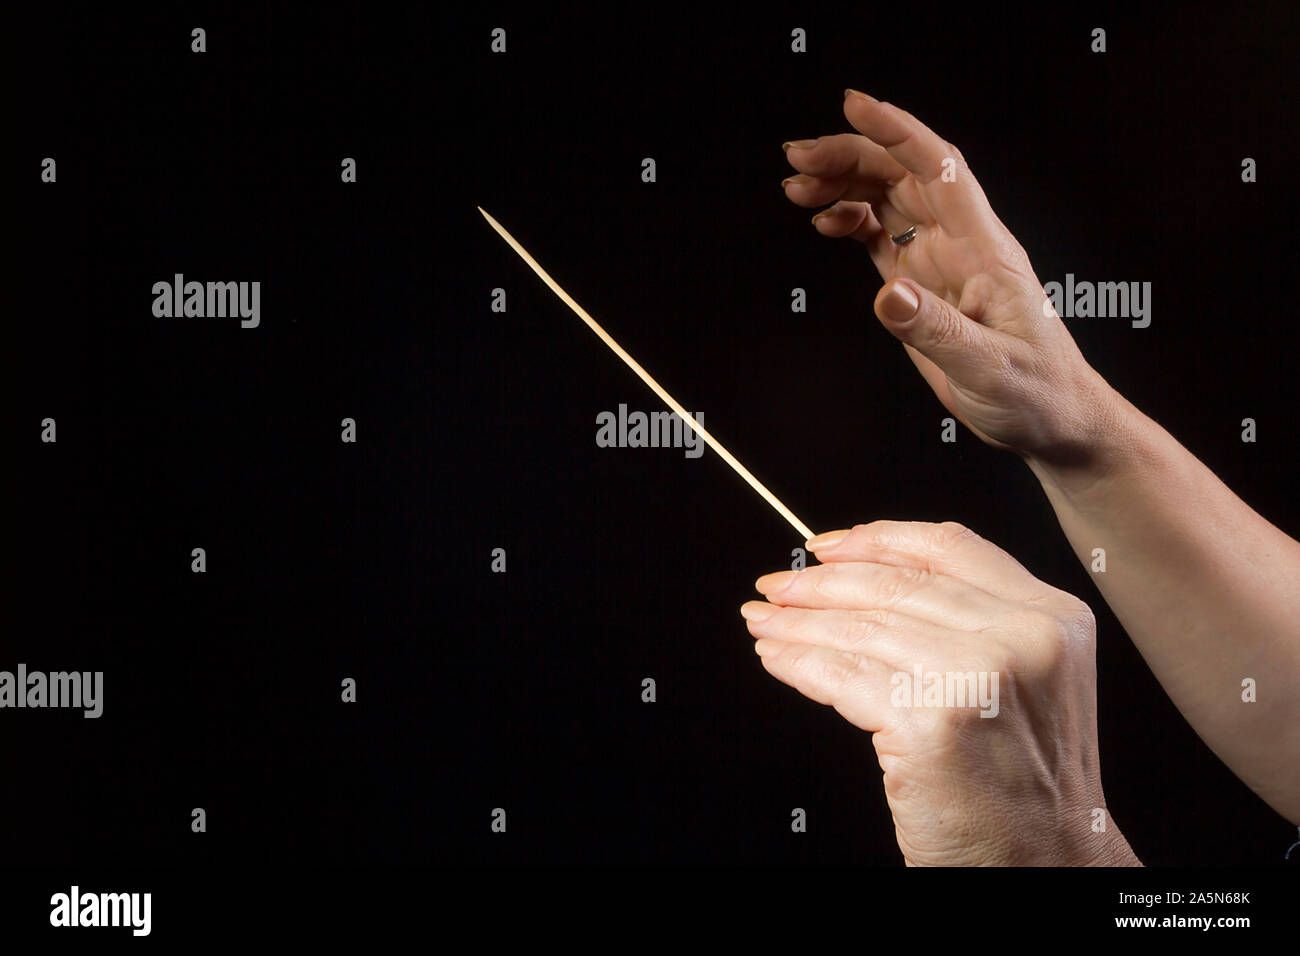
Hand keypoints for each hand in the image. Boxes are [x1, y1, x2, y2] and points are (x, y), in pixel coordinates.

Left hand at [742, 520, 1138, 865]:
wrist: (1050, 864)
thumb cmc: (1026, 783)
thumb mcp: (1028, 678)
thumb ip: (970, 620)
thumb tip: (861, 576)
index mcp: (1051, 616)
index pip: (948, 547)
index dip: (876, 539)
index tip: (827, 546)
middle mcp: (1023, 639)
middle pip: (896, 586)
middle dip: (820, 583)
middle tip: (776, 585)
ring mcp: (977, 679)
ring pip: (862, 629)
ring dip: (798, 623)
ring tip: (764, 621)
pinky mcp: (931, 724)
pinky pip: (842, 677)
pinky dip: (799, 663)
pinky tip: (777, 658)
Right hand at [781, 90, 1119, 465]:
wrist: (1052, 419)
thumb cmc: (1036, 391)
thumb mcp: (987, 367)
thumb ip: (936, 330)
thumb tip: (888, 295)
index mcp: (983, 250)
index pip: (939, 169)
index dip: (897, 132)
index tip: (854, 107)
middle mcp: (961, 245)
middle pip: (902, 174)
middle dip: (850, 155)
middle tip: (798, 157)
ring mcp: (940, 263)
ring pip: (888, 199)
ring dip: (844, 184)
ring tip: (798, 188)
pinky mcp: (923, 286)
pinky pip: (882, 235)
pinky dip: (852, 220)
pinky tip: (827, 222)